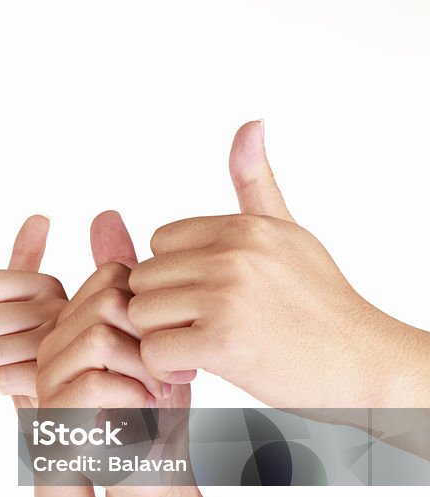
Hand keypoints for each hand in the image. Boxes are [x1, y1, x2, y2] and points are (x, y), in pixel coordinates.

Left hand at [0, 215, 66, 408]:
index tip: (17, 321)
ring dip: (4, 366)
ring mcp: (61, 344)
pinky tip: (38, 386)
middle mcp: (64, 307)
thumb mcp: (44, 301)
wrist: (100, 409)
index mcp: (56, 288)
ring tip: (34, 368)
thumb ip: (35, 260)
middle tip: (26, 351)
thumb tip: (40, 218)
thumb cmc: (63, 355)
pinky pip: (0, 378)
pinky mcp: (56, 379)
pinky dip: (12, 387)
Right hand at [35, 211, 189, 496]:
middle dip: (147, 336)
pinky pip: (97, 379)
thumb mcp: (151, 335)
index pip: (109, 277)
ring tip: (158, 392)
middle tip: (169, 372)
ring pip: (100, 336)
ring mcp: (48, 375)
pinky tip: (145, 411)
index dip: (146, 304)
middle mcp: (52, 341)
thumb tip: (104, 213)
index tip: (166, 343)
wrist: (151, 467)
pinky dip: (134, 395)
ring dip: (144, 367)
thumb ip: (131, 284)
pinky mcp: (55, 410)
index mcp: (73, 318)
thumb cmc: (156, 403)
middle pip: (103, 301)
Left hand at [127, 120, 410, 406]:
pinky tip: (195, 368)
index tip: (200, 299)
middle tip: (196, 329)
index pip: (159, 242)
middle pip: (143, 278)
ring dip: (160, 339)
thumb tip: (250, 123)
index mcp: (243, 227)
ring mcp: (227, 296)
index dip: (173, 277)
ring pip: (140, 314)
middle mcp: (234, 255)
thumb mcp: (288, 233)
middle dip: (161, 309)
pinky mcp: (223, 341)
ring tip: (197, 349)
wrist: (361, 364)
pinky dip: (165, 368)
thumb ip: (256, 183)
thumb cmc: (320, 304)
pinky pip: (154, 350)